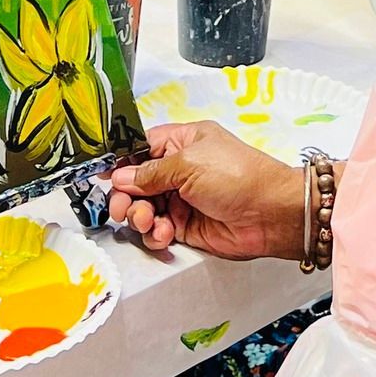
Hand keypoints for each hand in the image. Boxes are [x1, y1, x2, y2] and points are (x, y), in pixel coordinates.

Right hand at [108, 122, 305, 261]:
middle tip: (122, 208)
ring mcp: (182, 199)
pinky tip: (164, 234)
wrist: (270, 215)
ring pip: (144, 209)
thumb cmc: (238, 176)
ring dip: (139, 217)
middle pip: (136, 182)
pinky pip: (158, 230)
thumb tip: (121, 176)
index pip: (142, 148)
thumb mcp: (189, 164)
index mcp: (182, 142)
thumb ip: (150, 172)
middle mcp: (179, 169)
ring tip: (148, 221)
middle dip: (126, 196)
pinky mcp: (186, 226)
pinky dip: (155, 234)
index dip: (122, 162)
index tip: (105, 175)